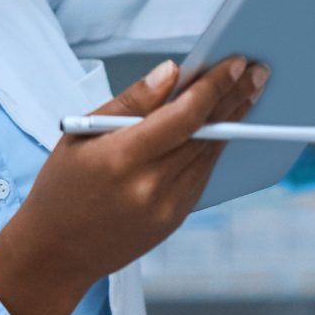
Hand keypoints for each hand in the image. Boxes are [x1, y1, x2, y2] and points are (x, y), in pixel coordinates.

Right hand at [0, 56, 267, 314]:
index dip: (214, 87)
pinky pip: (202, 174)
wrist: (56, 251)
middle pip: (206, 133)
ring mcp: (167, 207)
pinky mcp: (175, 219)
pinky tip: (225, 125)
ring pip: (210, 153)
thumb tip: (171, 72)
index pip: (183, 116)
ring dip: (233, 120)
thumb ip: (131, 102)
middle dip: (235, 97)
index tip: (236, 62)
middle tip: (258, 71)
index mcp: (122, 158)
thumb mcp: (81, 134)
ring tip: (249, 91)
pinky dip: (214, 146)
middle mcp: (150, 186)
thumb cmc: (61, 186)